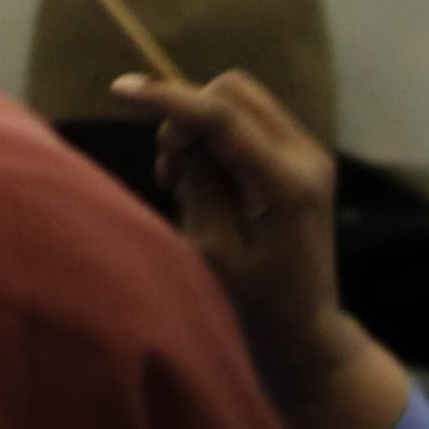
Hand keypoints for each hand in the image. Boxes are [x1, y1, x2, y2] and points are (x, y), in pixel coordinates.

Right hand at [111, 69, 410, 428]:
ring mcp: (309, 158)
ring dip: (201, 128)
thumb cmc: (255, 308)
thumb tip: (181, 135)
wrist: (305, 337)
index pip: (220, 115)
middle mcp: (306, 158)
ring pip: (240, 103)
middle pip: (233, 92)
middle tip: (168, 168)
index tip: (119, 90)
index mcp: (285, 182)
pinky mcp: (301, 165)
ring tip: (181, 183)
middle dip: (187, 114)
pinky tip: (203, 185)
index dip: (166, 98)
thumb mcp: (213, 250)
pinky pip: (250, 126)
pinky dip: (218, 141)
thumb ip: (197, 183)